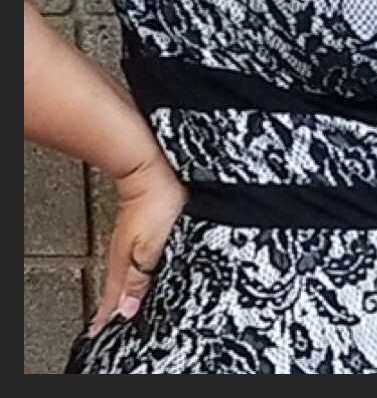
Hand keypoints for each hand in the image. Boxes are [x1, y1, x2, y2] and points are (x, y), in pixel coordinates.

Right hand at [89, 157, 185, 335]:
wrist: (148, 170)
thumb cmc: (155, 203)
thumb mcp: (151, 246)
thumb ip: (140, 276)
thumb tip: (126, 308)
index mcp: (124, 261)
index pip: (114, 294)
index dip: (108, 313)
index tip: (99, 329)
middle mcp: (121, 251)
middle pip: (115, 284)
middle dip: (111, 303)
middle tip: (105, 320)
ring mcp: (126, 237)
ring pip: (121, 269)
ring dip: (119, 285)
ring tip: (118, 299)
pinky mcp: (134, 225)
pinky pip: (127, 254)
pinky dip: (126, 267)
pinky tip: (132, 266)